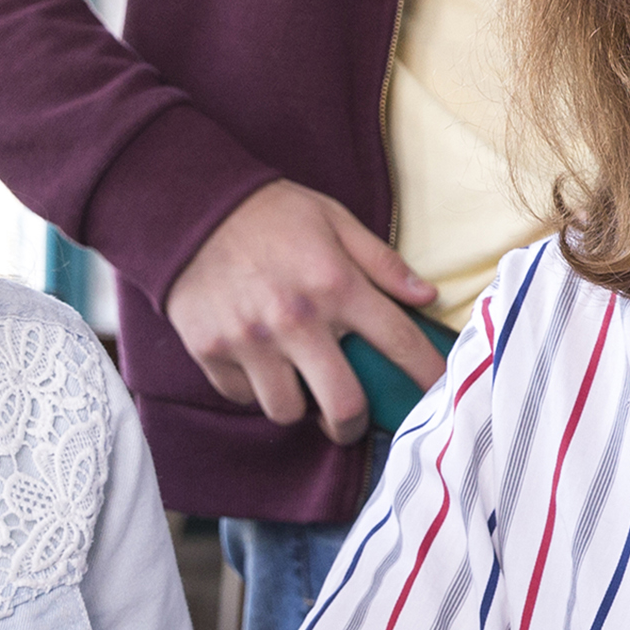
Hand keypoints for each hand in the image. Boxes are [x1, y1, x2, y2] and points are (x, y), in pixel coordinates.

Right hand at [162, 179, 443, 439]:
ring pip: (287, 411)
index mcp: (335, 284)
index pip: (398, 342)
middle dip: (354, 424)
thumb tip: (428, 296)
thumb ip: (382, 262)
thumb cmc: (271, 213)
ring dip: (299, 407)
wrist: (188, 205)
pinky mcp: (210, 351)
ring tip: (299, 387)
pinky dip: (254, 390)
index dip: (427, 374)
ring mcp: (249, 340)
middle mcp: (295, 319)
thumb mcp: (335, 220)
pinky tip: (259, 366)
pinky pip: (242, 397)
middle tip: (351, 421)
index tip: (441, 394)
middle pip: (343, 405)